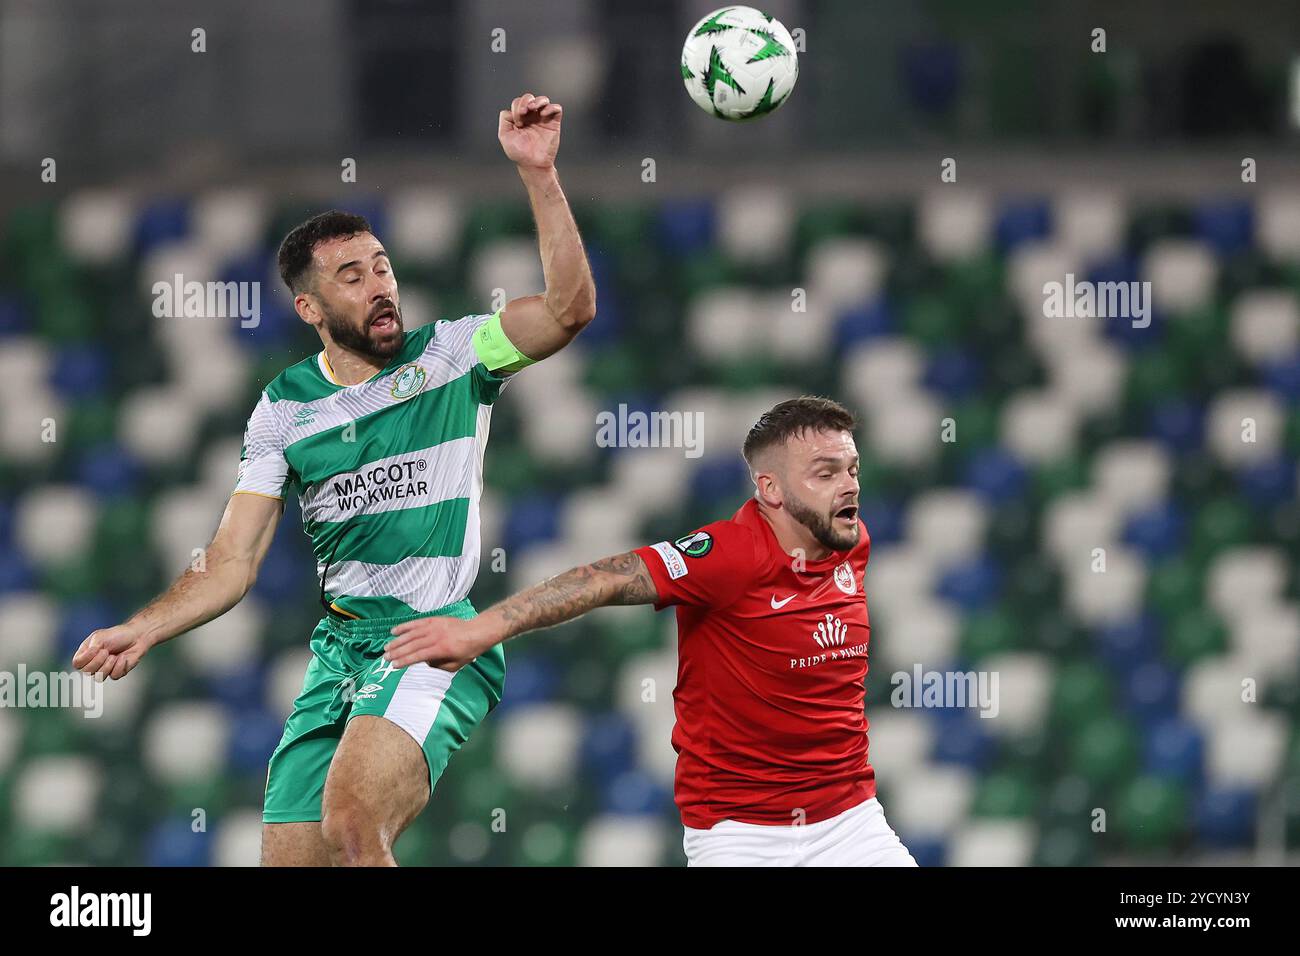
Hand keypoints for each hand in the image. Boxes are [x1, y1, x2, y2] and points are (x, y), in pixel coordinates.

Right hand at [72, 621, 150, 681]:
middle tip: (106, 651)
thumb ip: (91, 647)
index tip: (96, 649)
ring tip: (114, 656)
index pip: (77, 663)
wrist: (136, 637)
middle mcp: (93, 663)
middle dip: (98, 661)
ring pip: (99, 677)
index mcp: (86, 653)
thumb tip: (90, 655)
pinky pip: (114, 676)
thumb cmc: (117, 635)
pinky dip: (119, 666)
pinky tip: (123, 658)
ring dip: (108, 665)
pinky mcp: (116, 672)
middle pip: (86, 672)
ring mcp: (104, 669)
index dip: (85, 658)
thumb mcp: (100, 636)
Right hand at [384, 616, 499, 671]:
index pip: (417, 656)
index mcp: (440, 650)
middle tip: (385, 658)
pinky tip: (394, 630)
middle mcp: (435, 637)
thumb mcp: (454, 666)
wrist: (476, 632)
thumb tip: (423, 661)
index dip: (404, 661)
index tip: (394, 665)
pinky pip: (416, 623)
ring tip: (387, 647)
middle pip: (411, 645)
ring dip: (397, 640)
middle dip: (397, 652)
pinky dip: (405, 626)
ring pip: (411, 634)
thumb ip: (437, 665)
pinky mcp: (433, 620)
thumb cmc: (467, 651)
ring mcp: (433, 626)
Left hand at [498, 92, 561, 169]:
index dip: (516, 108)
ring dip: (538, 100)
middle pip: (529, 98)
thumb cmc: (519, 153)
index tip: (518, 123)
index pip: (518, 103)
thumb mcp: (504, 135)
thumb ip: (504, 119)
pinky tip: (543, 114)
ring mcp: (543, 119)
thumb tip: (512, 111)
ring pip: (543, 100)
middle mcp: (532, 117)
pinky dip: (551, 107)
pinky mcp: (554, 123)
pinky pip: (556, 108)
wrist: (533, 164)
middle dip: (525, 101)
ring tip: (533, 108)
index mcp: (520, 118)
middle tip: (523, 113)